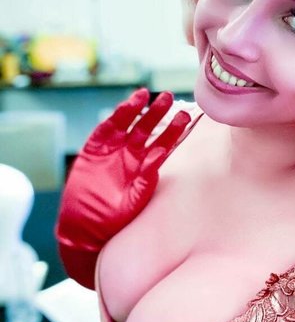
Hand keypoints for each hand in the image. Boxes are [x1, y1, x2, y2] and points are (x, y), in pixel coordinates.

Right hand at [55, 89, 190, 287]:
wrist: (83, 228)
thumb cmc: (113, 219)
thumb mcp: (133, 201)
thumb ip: (147, 179)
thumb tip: (160, 155)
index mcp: (145, 166)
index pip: (164, 143)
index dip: (174, 129)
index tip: (185, 115)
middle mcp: (131, 154)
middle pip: (148, 127)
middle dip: (158, 112)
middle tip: (168, 96)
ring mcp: (112, 149)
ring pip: (128, 123)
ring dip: (136, 108)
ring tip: (145, 93)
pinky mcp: (94, 149)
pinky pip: (106, 129)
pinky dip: (115, 117)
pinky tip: (126, 105)